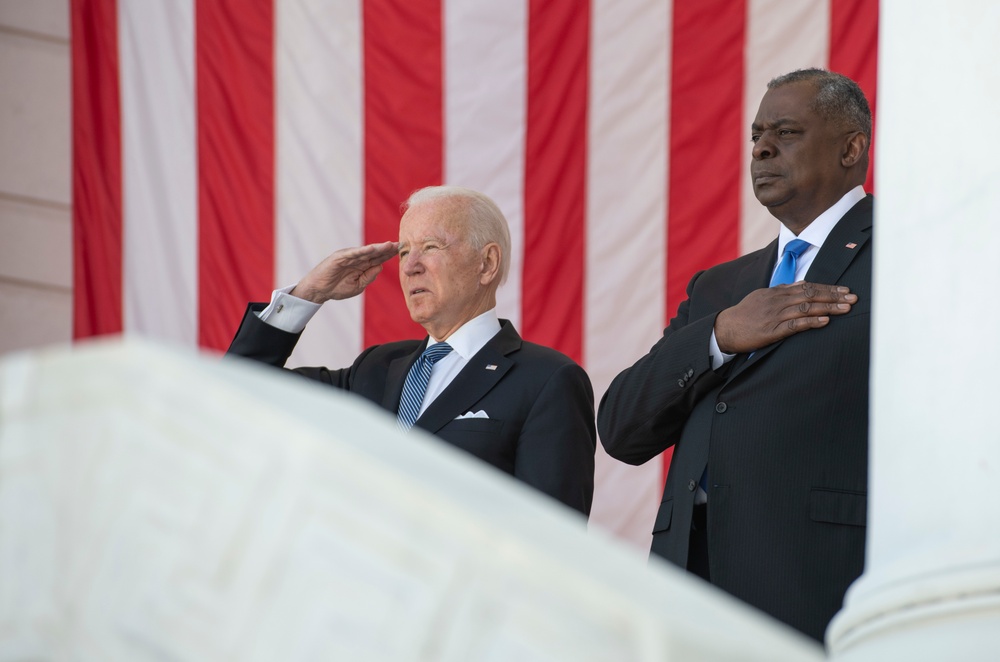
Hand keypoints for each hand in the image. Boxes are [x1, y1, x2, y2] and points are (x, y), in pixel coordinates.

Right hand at [290, 241, 399, 303]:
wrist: (319, 290)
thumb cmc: (337, 288)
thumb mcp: (358, 285)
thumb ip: (369, 276)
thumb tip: (380, 267)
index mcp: (362, 265)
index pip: (379, 258)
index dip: (389, 255)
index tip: (402, 252)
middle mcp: (357, 258)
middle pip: (375, 252)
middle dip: (388, 249)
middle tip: (401, 244)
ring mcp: (349, 256)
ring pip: (366, 251)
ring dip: (378, 248)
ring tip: (390, 245)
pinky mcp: (339, 257)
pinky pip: (353, 254)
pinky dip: (362, 251)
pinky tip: (372, 249)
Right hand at [714, 282, 857, 353]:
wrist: (725, 328)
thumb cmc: (745, 314)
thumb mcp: (762, 296)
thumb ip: (782, 290)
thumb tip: (802, 284)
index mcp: (776, 292)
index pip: (807, 286)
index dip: (827, 288)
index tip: (844, 290)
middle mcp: (778, 301)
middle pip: (811, 295)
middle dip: (834, 296)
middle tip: (853, 297)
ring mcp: (775, 315)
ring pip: (806, 308)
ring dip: (828, 308)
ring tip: (846, 308)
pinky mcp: (772, 331)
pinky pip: (795, 325)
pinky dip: (811, 322)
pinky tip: (825, 322)